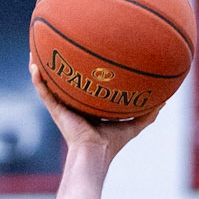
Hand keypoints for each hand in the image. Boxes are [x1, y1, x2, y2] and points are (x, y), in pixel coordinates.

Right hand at [31, 61, 159, 159]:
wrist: (96, 154)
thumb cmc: (112, 143)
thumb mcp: (133, 125)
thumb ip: (148, 113)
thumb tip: (165, 100)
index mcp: (87, 106)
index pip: (84, 84)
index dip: (83, 70)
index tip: (85, 52)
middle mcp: (73, 104)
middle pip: (64, 80)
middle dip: (60, 64)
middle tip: (58, 44)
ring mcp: (62, 106)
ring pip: (49, 83)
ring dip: (41, 67)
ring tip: (36, 49)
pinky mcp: (55, 110)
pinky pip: (43, 92)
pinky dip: (38, 79)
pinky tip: (34, 65)